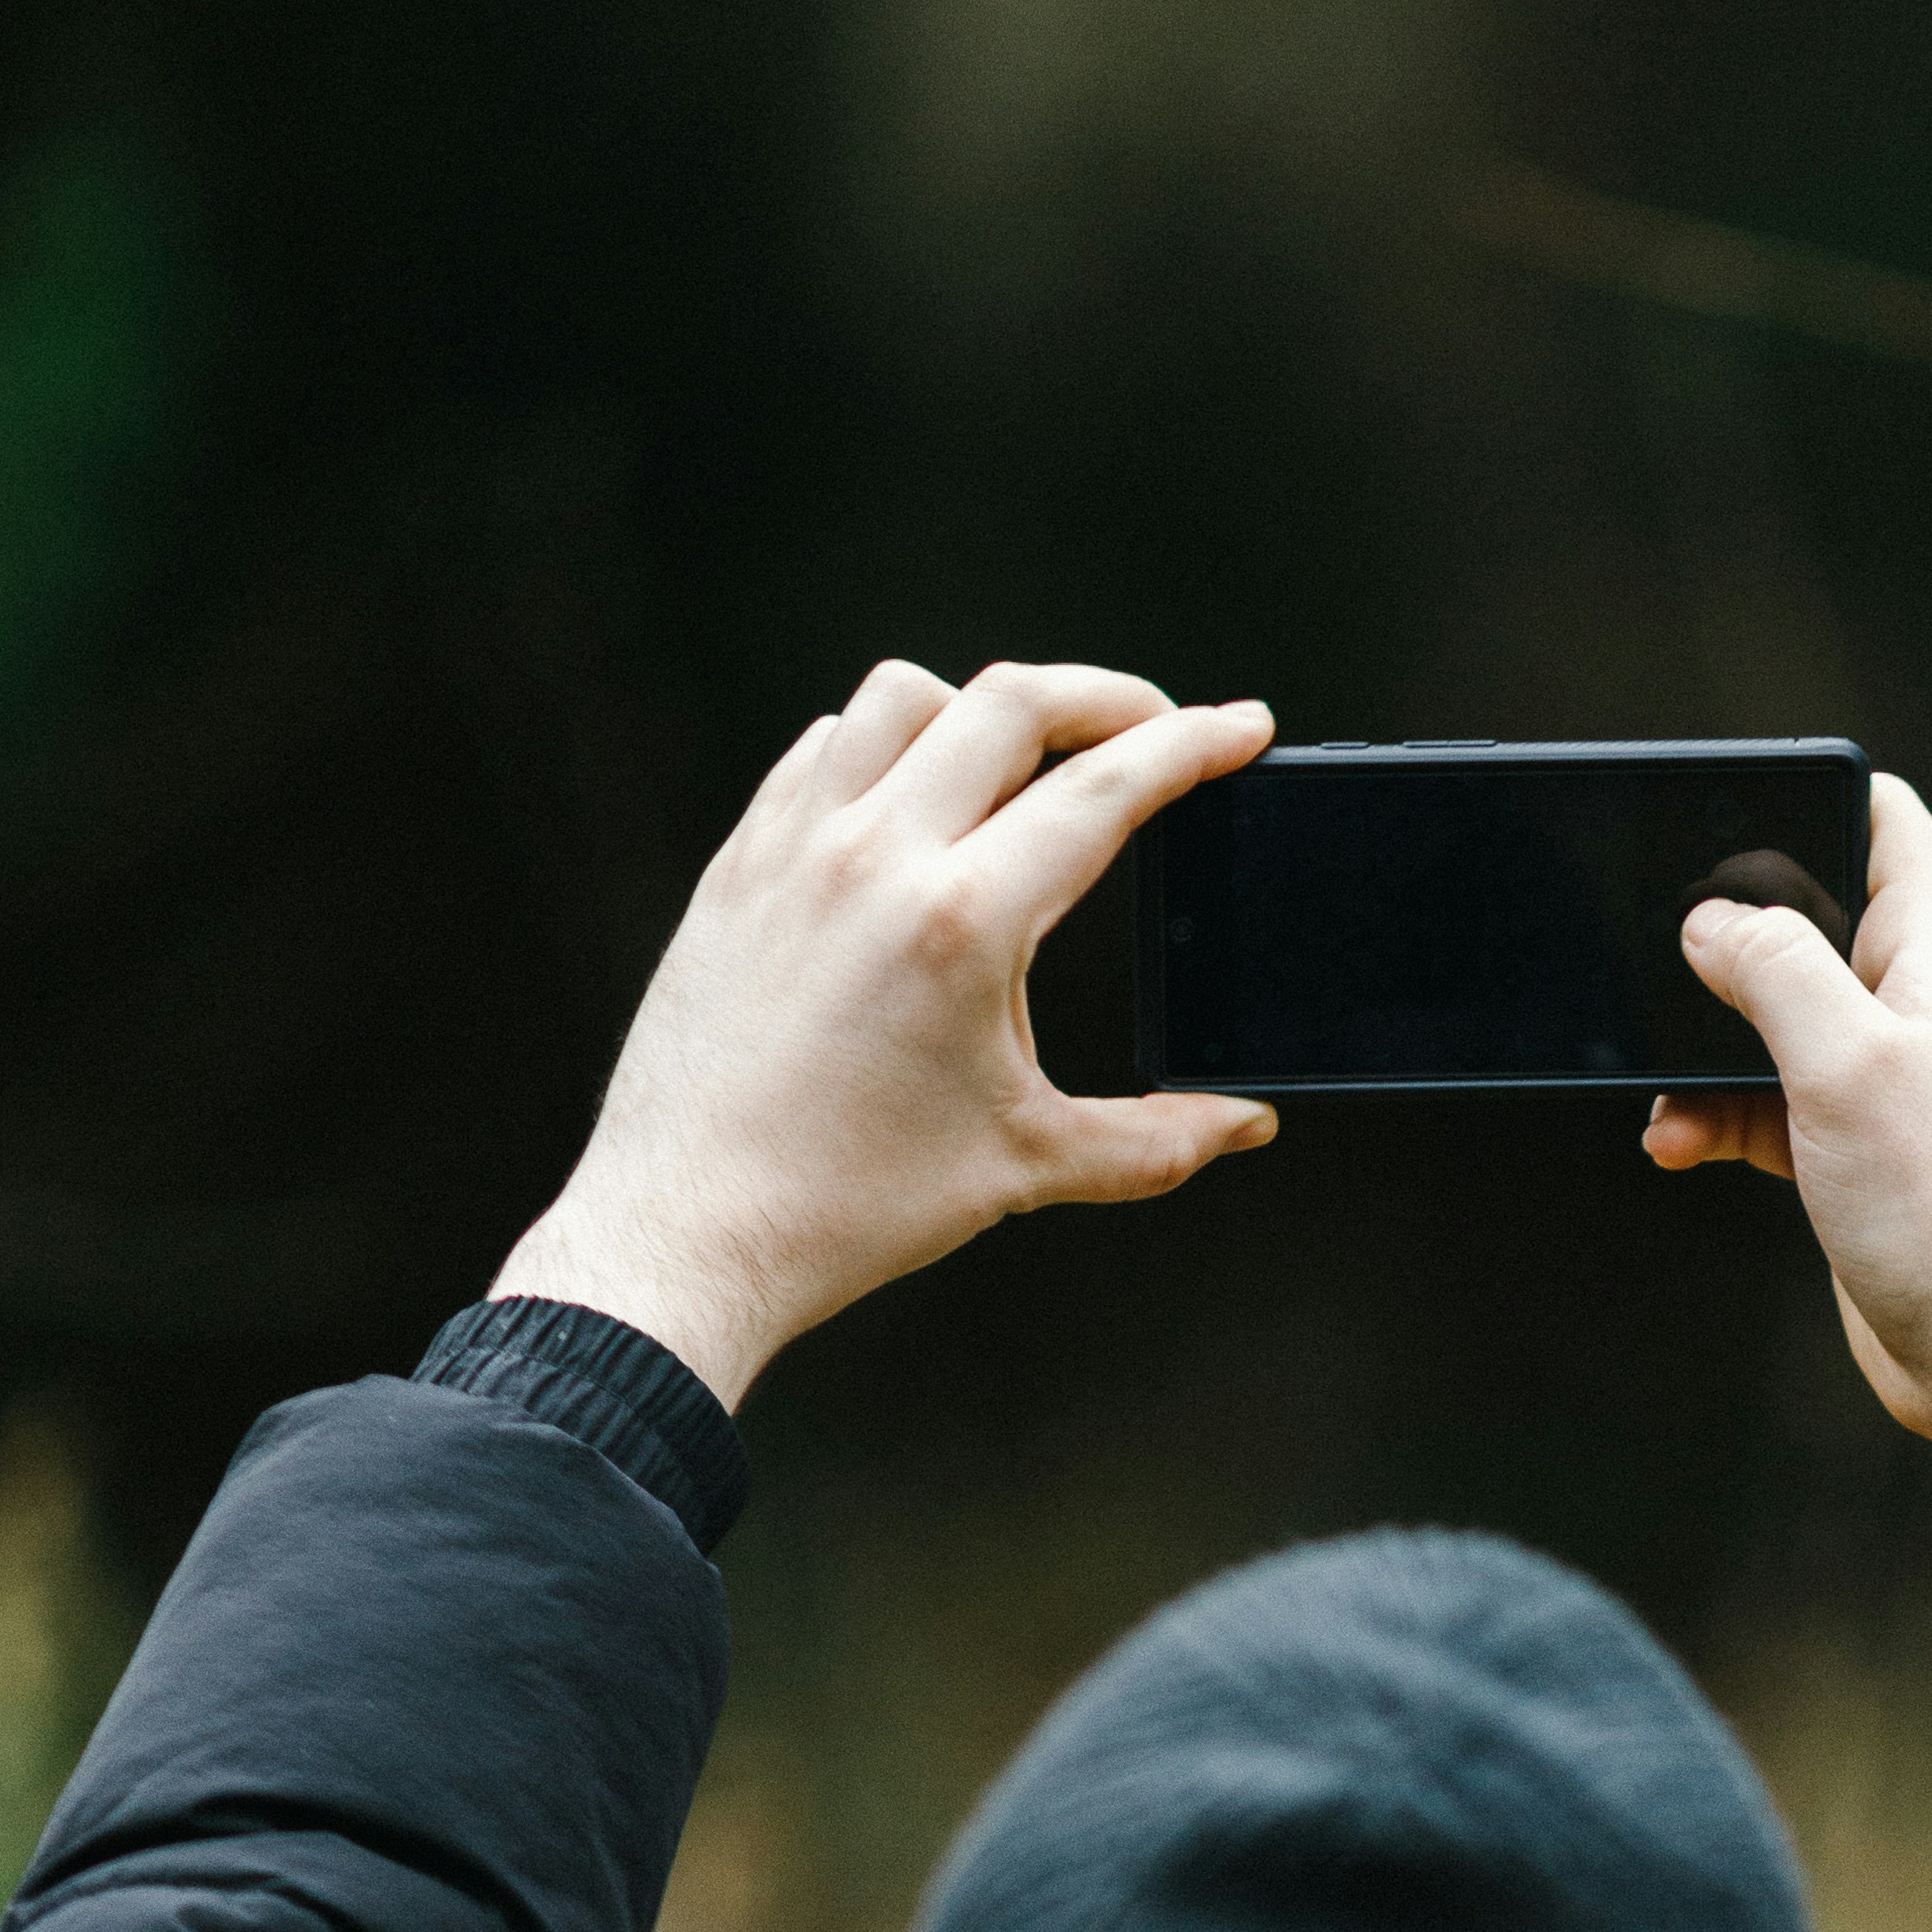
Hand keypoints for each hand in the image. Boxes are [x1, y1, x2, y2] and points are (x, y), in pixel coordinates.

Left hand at [491, 658, 1277, 1402]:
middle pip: (1012, 703)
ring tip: (1023, 760)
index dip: (1192, 745)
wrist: (689, 1232)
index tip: (1239, 727)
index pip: (1104, 788)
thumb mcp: (1023, 1166)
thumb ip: (1152, 1140)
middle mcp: (875, 858)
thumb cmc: (844, 1204)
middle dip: (1106, 700)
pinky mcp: (738, 867)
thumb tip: (1242, 1127)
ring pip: (904, 699)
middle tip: (1151, 731)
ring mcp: (795, 851)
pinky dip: (884, 746)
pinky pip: (820, 751)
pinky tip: (911, 796)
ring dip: (981, 709)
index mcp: (962, 922)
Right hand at [1645, 771, 1931, 1532]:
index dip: (1802, 800)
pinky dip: (1722, 1116)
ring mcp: (1897, 1076)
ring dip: (1707, 1050)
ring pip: (1777, 1022)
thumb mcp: (1845, 1063)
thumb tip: (1712, 919)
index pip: (1881, 819)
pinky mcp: (1866, 1148)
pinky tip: (1678, 1144)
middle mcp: (1927, 1000)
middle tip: (1658, 971)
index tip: (1714, 820)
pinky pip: (1775, 1102)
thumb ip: (1775, 969)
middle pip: (1810, 921)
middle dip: (1726, 943)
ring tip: (1663, 1094)